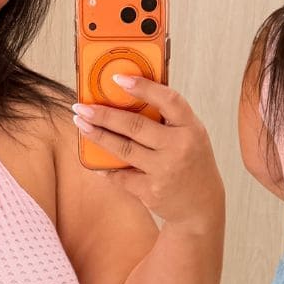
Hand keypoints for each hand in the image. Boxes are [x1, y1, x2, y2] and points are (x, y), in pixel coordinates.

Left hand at [71, 76, 222, 231]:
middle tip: (82, 107)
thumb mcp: (190, 135)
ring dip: (98, 135)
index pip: (168, 100)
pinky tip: (95, 159)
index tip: (118, 78)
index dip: (143, 87)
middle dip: (104, 115)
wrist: (201, 204)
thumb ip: (167, 118)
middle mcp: (179, 148)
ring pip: (123, 149)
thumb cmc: (191, 162)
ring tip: (81, 124)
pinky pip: (121, 175)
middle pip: (135, 126)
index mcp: (191, 128)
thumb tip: (127, 94)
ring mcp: (165, 171)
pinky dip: (106, 166)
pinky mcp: (152, 191)